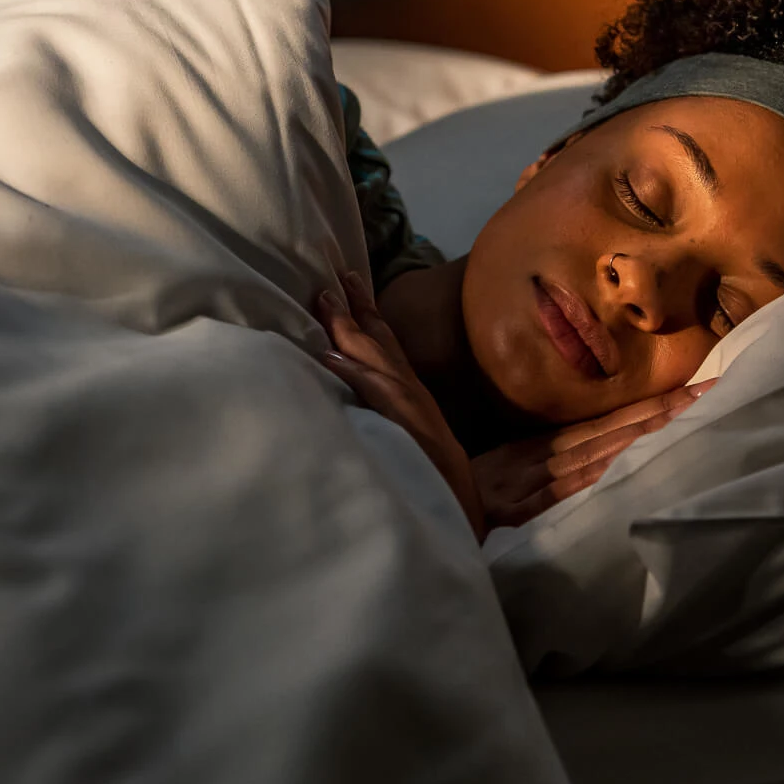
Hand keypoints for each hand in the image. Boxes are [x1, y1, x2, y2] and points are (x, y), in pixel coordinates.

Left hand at [316, 271, 487, 539]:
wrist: (459, 510)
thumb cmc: (428, 476)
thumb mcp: (404, 434)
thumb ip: (384, 409)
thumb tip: (353, 387)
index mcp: (407, 392)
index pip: (382, 343)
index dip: (363, 310)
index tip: (343, 280)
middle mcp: (409, 391)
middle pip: (377, 339)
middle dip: (353, 305)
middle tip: (328, 273)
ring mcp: (407, 406)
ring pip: (374, 357)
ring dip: (348, 327)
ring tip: (324, 298)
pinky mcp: (403, 426)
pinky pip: (377, 395)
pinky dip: (355, 374)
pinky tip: (331, 358)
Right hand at [471, 380, 713, 531]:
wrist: (419, 499)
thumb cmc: (464, 493)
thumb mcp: (504, 470)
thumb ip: (542, 464)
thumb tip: (593, 456)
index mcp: (542, 446)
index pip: (606, 423)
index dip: (649, 408)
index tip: (691, 392)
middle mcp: (544, 458)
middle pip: (612, 432)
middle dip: (661, 412)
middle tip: (710, 391)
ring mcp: (533, 483)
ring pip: (598, 454)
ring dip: (642, 434)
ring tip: (687, 415)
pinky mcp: (517, 512)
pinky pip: (563, 492)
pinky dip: (595, 477)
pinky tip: (626, 464)